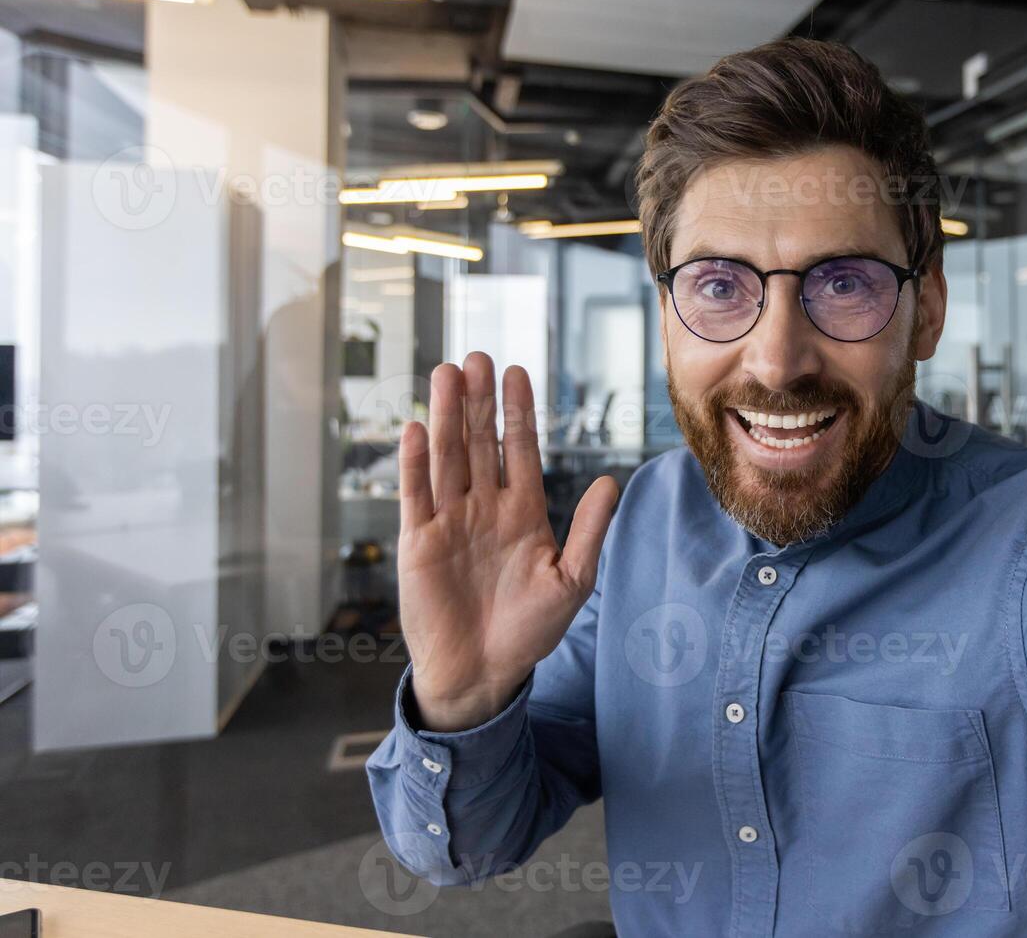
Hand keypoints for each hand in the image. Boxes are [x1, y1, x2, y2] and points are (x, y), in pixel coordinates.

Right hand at [396, 353, 618, 731]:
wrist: (484, 673)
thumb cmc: (530, 631)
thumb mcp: (572, 579)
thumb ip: (588, 530)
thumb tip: (609, 482)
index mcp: (522, 512)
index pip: (519, 449)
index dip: (517, 411)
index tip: (516, 371)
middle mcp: (484, 508)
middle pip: (479, 442)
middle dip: (478, 401)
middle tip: (477, 356)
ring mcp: (449, 522)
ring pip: (447, 458)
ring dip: (444, 417)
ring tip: (446, 374)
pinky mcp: (419, 543)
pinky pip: (416, 496)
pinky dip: (415, 464)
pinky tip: (415, 428)